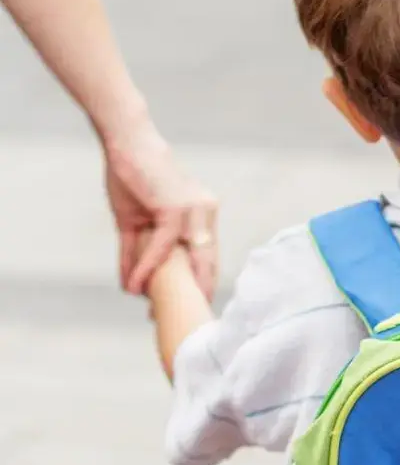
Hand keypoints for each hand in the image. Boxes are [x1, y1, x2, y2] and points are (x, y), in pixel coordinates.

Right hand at [103, 122, 217, 299]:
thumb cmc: (133, 178)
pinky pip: (163, 248)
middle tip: (177, 321)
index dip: (198, 285)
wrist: (127, 143)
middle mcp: (207, 214)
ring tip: (154, 312)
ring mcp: (196, 211)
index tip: (187, 309)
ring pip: (190, 261)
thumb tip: (130, 285)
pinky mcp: (177, 209)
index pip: (207, 257)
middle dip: (193, 295)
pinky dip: (147, 269)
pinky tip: (135, 287)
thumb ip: (136, 253)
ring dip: (171, 289)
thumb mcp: (134, 222)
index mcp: (204, 216)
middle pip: (207, 264)